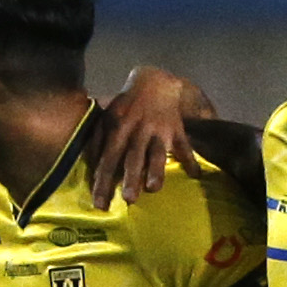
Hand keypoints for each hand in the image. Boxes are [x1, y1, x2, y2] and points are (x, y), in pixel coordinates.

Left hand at [88, 66, 219, 205]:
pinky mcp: (177, 129)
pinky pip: (184, 145)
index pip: (108, 158)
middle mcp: (137, 130)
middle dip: (131, 178)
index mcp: (117, 127)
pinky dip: (191, 159)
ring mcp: (159, 130)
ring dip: (156, 171)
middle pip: (133, 157)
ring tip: (153, 189)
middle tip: (128, 200)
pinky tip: (195, 174)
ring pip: (157, 152)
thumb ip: (97, 140)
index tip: (99, 203)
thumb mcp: (106, 117)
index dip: (103, 181)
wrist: (153, 82)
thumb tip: (91, 165)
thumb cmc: (125, 106)